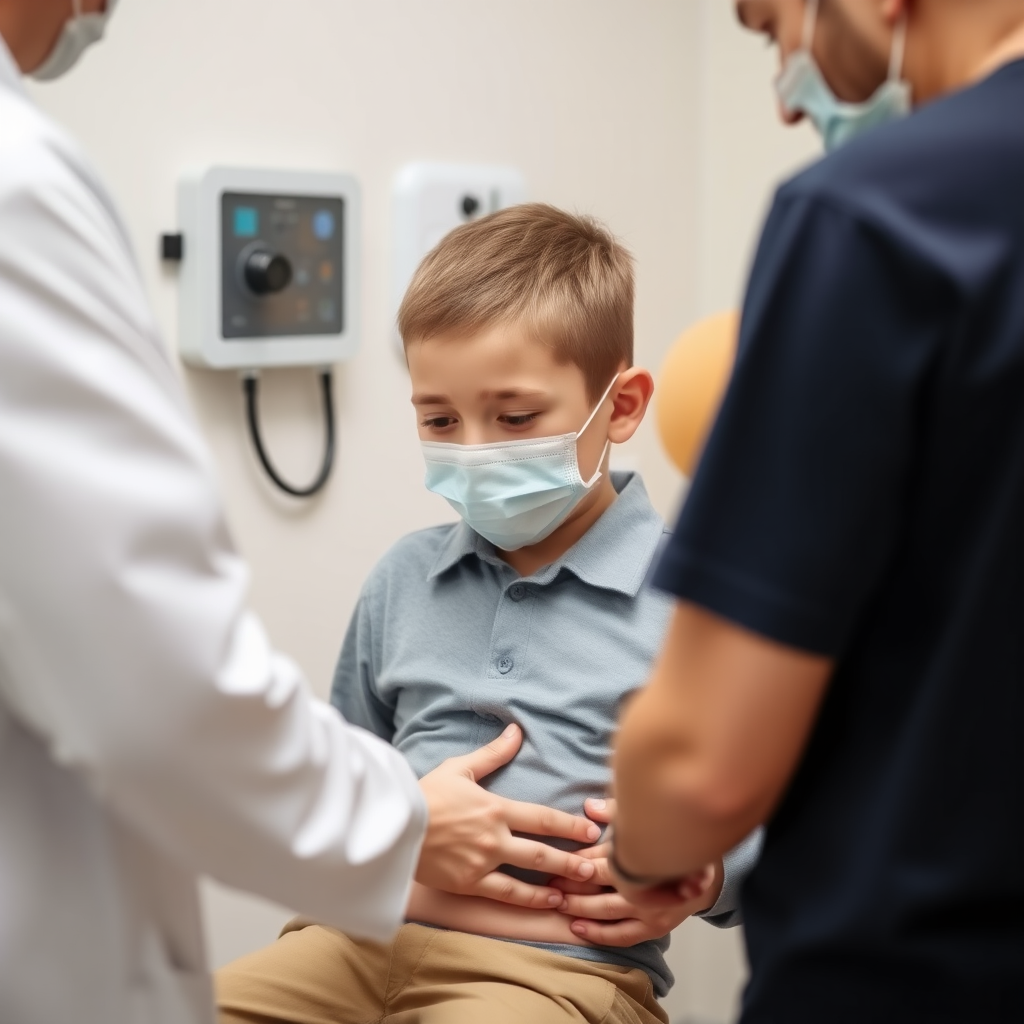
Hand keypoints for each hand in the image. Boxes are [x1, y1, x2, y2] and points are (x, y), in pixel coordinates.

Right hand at [416, 724, 599, 908]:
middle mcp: (494, 837)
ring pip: (529, 875)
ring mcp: (482, 863)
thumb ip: (493, 753)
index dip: (570, 825)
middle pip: (543, 851)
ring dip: (558, 881)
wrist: (391, 825)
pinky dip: (529, 900)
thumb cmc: (425, 793)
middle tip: (596, 865)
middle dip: (573, 858)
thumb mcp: (459, 767)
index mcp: (495, 807)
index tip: (591, 830)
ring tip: (581, 888)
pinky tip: (548, 902)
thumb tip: (516, 730)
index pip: (542, 818)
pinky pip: (505, 895)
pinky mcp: (468, 884)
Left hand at [551, 797, 722, 945]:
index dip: (576, 860)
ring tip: (556, 903)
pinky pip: (622, 936)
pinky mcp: (654, 928)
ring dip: (579, 909)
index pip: (601, 858)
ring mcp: (650, 910)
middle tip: (549, 883)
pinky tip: (577, 928)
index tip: (556, 859)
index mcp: (642, 855)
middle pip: (600, 886)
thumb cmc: (672, 842)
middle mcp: (647, 885)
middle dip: (571, 885)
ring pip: (607, 912)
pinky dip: (598, 934)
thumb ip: (617, 812)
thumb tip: (588, 807)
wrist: (707, 873)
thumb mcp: (648, 819)